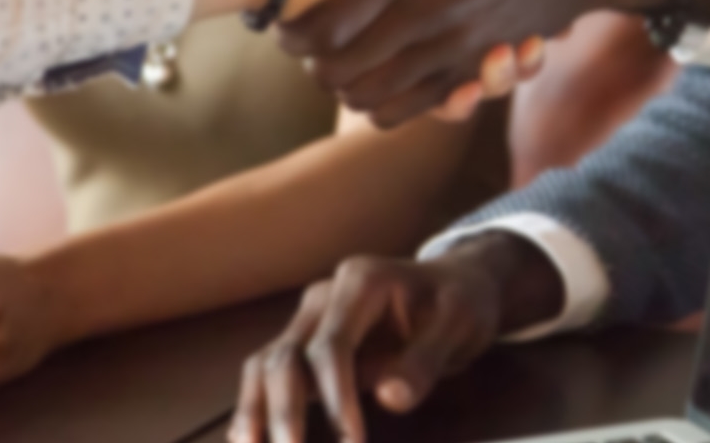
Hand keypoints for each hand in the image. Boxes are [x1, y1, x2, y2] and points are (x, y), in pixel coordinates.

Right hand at [229, 233, 559, 442]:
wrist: (456, 284)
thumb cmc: (460, 302)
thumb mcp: (460, 323)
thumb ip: (427, 359)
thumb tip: (391, 398)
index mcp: (362, 281)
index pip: (332, 344)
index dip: (335, 397)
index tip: (351, 441)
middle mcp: (324, 297)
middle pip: (286, 355)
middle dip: (284, 411)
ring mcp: (310, 320)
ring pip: (265, 364)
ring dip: (257, 411)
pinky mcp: (306, 343)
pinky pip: (269, 373)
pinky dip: (256, 407)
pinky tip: (248, 440)